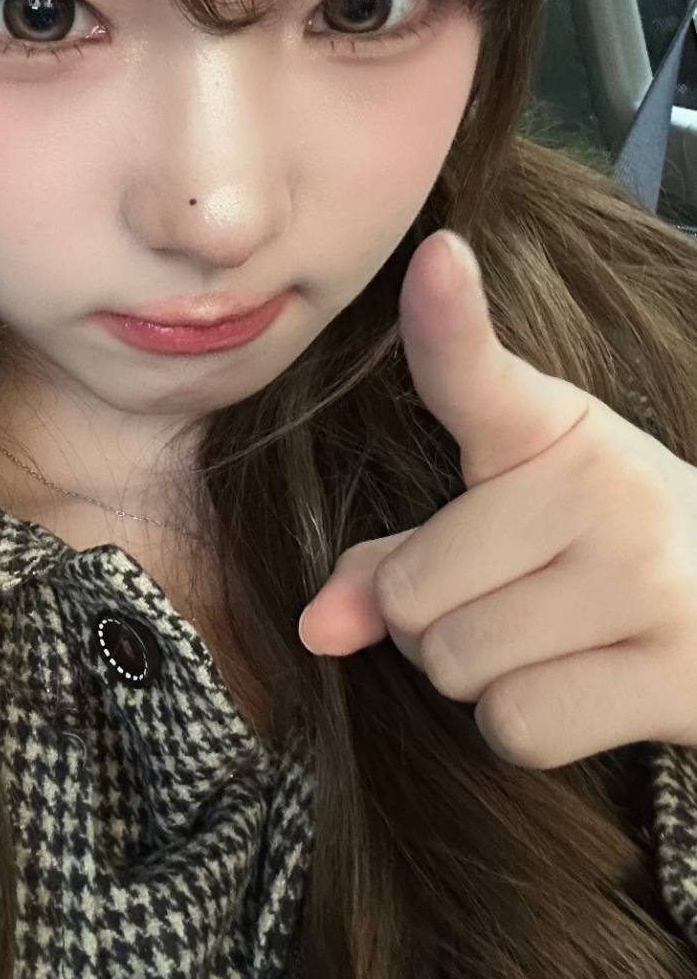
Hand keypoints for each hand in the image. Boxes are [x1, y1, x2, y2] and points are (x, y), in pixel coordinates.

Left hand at [297, 228, 696, 768]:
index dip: (449, 319)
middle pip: (411, 593)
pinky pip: (518, 723)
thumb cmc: (604, 553)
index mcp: (558, 431)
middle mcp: (604, 489)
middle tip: (510, 599)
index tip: (436, 255)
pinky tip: (582, 683)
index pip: (480, 377)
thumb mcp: (512, 521)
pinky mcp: (679, 674)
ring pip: (457, 663)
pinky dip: (525, 722)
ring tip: (551, 637)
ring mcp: (648, 579)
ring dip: (477, 675)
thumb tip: (317, 629)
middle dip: (429, 620)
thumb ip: (401, 559)